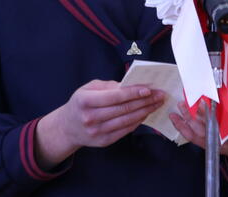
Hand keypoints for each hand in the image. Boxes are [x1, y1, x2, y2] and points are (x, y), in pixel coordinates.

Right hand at [35, 80, 164, 168]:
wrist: (68, 127)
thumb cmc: (81, 103)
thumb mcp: (88, 88)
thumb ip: (109, 86)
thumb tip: (131, 85)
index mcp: (85, 101)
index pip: (114, 96)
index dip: (133, 92)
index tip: (148, 89)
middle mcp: (90, 117)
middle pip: (123, 109)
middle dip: (144, 101)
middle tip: (159, 95)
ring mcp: (97, 132)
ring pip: (127, 121)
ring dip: (145, 111)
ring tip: (156, 104)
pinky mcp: (103, 141)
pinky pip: (125, 130)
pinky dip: (137, 122)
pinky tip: (145, 114)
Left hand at [169, 86, 227, 180]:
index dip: (218, 110)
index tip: (208, 99)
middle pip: (212, 124)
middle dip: (199, 111)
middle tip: (190, 97)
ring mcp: (217, 142)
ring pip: (200, 130)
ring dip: (188, 117)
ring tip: (181, 102)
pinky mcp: (208, 145)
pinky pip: (192, 138)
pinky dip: (181, 128)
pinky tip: (174, 117)